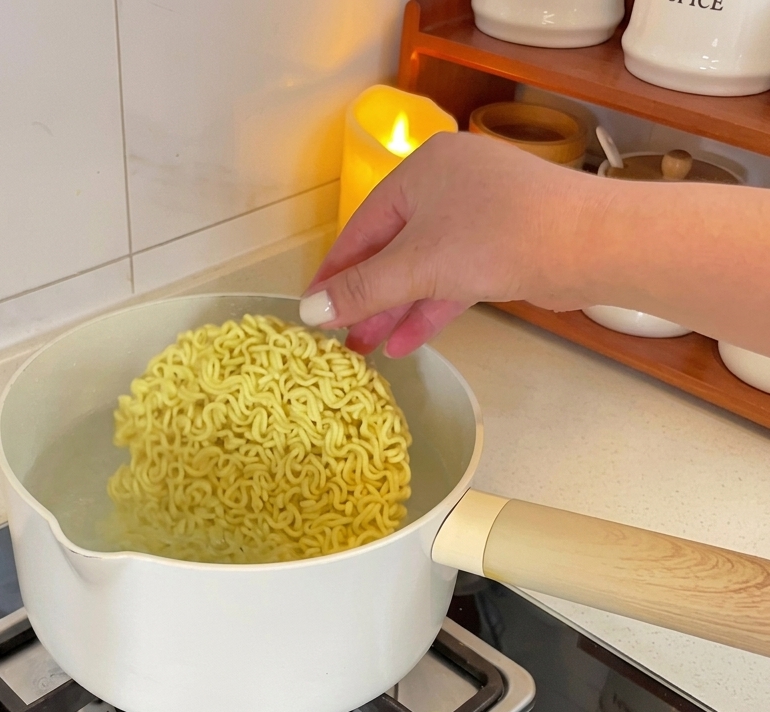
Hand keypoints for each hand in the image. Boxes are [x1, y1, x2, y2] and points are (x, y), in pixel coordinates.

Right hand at [301, 131, 600, 356]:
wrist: (593, 245)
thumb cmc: (498, 239)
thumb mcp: (419, 264)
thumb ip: (362, 289)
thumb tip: (310, 310)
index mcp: (422, 170)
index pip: (362, 226)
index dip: (335, 272)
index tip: (311, 310)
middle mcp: (448, 186)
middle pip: (391, 249)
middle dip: (366, 298)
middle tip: (338, 339)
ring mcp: (478, 216)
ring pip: (422, 268)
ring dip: (394, 310)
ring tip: (365, 349)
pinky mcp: (503, 246)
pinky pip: (451, 278)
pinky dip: (429, 309)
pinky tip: (405, 343)